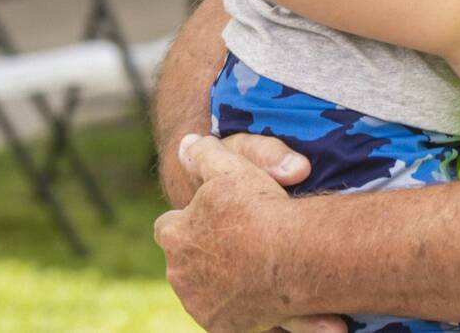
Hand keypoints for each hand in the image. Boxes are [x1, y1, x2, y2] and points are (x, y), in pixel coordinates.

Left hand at [155, 136, 346, 332]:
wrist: (291, 258)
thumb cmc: (258, 209)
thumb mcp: (230, 167)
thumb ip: (203, 154)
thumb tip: (185, 144)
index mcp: (175, 237)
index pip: (168, 227)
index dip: (189, 220)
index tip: (213, 216)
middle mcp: (181, 277)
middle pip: (187, 263)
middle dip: (207, 254)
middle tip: (242, 239)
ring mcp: (202, 307)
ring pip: (208, 291)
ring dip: (226, 280)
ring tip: (258, 264)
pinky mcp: (226, 329)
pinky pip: (234, 315)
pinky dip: (248, 306)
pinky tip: (270, 290)